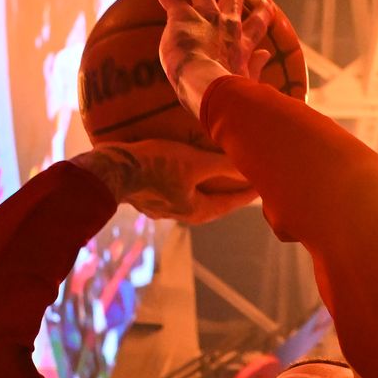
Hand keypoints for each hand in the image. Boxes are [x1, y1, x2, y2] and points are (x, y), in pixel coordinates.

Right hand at [71, 141, 255, 224]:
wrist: (111, 170)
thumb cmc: (155, 166)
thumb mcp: (194, 163)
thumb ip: (222, 166)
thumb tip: (249, 166)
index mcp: (196, 211)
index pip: (232, 203)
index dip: (250, 192)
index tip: (266, 183)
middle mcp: (181, 214)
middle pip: (214, 202)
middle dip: (231, 190)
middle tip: (247, 177)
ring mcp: (162, 207)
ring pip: (194, 196)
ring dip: (208, 185)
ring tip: (219, 171)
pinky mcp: (148, 196)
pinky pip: (176, 188)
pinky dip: (189, 180)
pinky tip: (186, 167)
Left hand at [136, 0, 276, 117]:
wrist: (213, 87)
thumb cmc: (230, 95)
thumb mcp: (248, 83)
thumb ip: (257, 69)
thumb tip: (268, 56)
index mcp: (241, 45)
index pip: (255, 27)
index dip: (262, 15)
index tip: (267, 3)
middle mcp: (226, 25)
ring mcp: (205, 18)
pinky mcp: (182, 18)